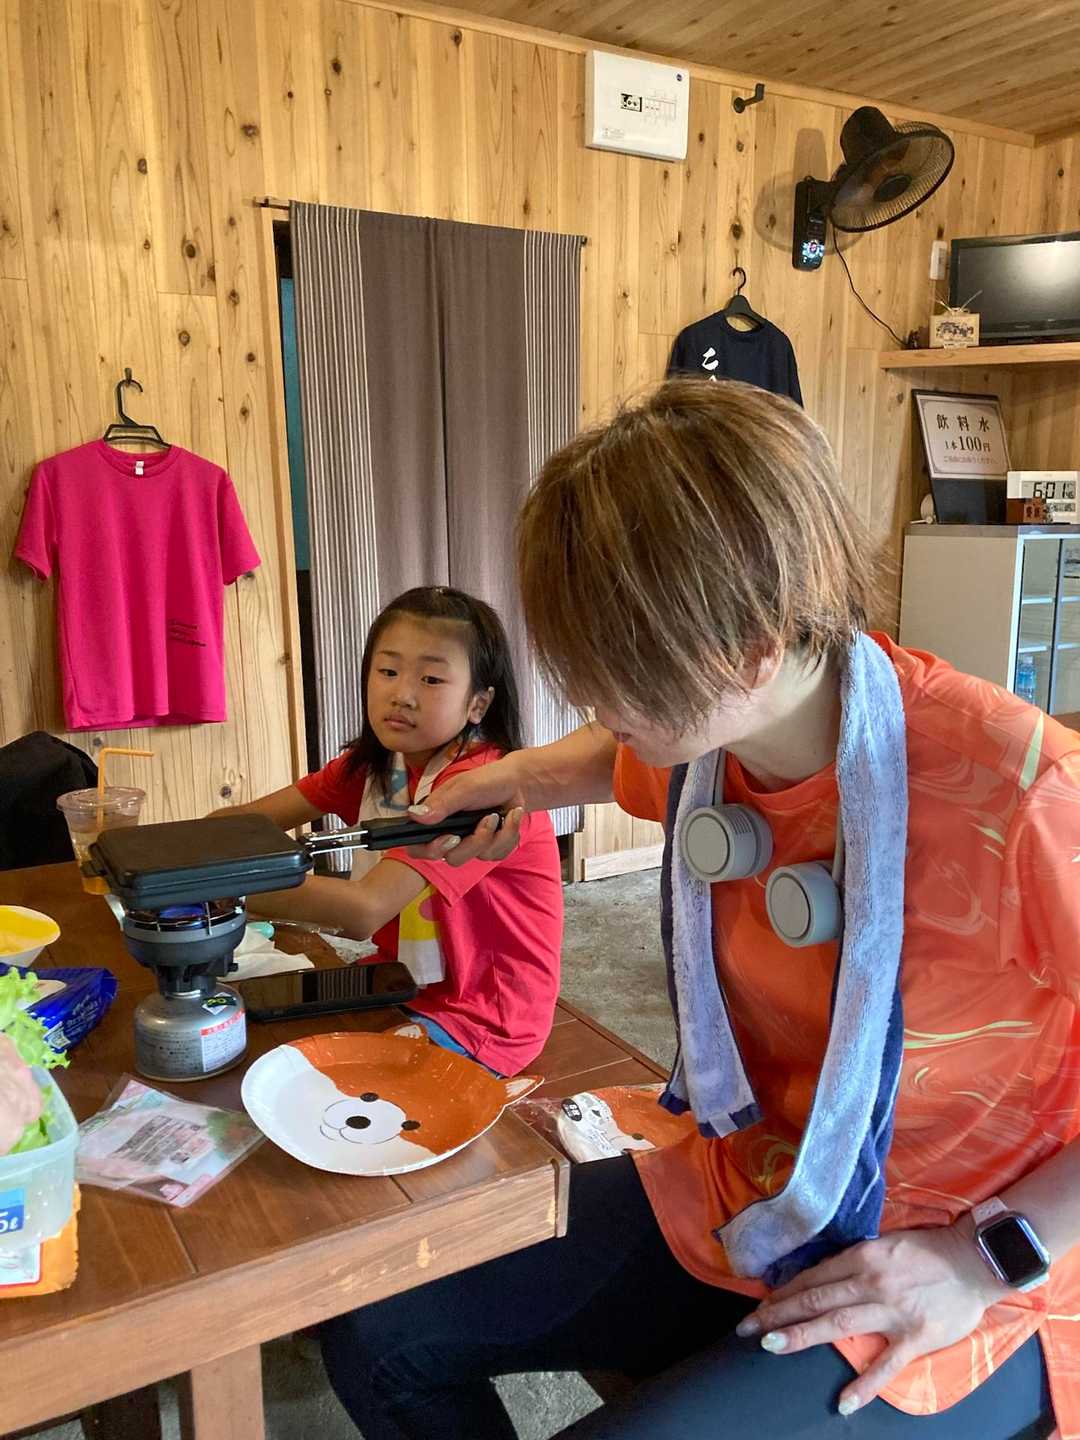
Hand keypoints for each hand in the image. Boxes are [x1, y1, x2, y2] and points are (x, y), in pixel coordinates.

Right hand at [405, 757, 526, 866]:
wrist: (517, 783)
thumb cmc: (487, 781)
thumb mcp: (465, 788)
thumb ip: (441, 803)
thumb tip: (414, 815)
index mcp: (436, 819)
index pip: (417, 847)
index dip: (429, 850)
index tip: (451, 838)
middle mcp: (450, 834)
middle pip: (452, 858)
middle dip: (475, 841)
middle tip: (488, 819)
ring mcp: (471, 843)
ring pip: (479, 857)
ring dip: (496, 835)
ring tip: (500, 813)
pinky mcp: (490, 848)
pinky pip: (498, 854)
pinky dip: (509, 835)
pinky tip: (511, 817)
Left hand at [735, 1227, 1009, 1416]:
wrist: (975, 1260)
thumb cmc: (928, 1251)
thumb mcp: (885, 1246)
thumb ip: (856, 1263)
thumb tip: (823, 1278)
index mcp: (862, 1257)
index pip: (813, 1277)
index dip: (784, 1292)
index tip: (760, 1305)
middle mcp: (871, 1281)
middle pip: (816, 1299)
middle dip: (779, 1313)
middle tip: (748, 1328)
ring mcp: (892, 1309)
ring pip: (838, 1323)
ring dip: (802, 1335)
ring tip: (772, 1347)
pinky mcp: (916, 1335)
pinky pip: (885, 1363)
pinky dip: (864, 1385)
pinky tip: (844, 1403)